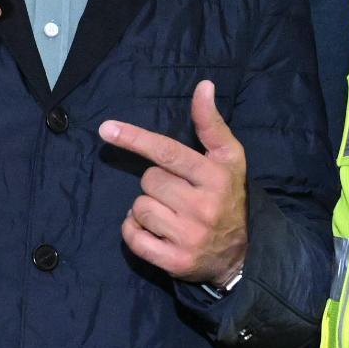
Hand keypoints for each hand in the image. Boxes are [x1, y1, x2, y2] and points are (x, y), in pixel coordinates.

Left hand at [100, 80, 249, 284]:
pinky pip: (133, 237)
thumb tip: (203, 86)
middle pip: (149, 180)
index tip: (106, 128)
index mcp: (216, 176)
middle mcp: (203, 206)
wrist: (241, 255)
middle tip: (178, 193)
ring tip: (170, 215)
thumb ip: (211, 123)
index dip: (135, 138)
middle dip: (157, 183)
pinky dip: (134, 231)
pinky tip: (154, 231)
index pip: (168, 152)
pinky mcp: (175, 261)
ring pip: (139, 207)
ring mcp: (189, 236)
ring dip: (146, 209)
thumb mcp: (229, 158)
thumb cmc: (229, 196)